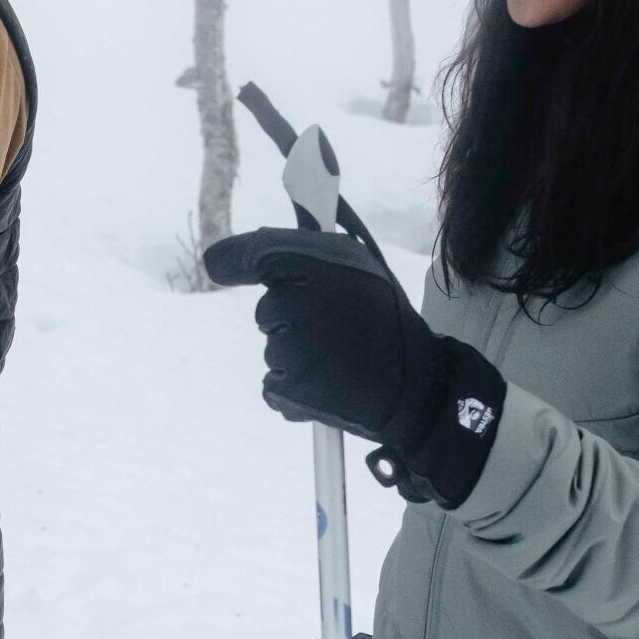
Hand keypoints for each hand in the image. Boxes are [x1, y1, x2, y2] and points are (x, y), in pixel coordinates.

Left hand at [201, 227, 506, 508]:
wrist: (416, 386)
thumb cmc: (386, 323)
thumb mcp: (358, 267)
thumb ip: (302, 250)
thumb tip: (227, 251)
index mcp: (318, 263)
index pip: (257, 255)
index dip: (237, 260)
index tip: (221, 265)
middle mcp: (297, 300)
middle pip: (269, 310)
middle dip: (292, 318)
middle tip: (335, 330)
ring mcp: (290, 347)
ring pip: (274, 349)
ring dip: (298, 356)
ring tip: (341, 359)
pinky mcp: (289, 386)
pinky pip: (274, 385)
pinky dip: (295, 388)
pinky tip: (330, 383)